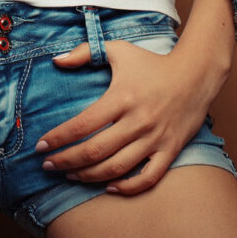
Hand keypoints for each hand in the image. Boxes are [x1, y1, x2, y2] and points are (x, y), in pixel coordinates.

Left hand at [35, 35, 230, 195]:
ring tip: (70, 174)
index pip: (83, 124)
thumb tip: (57, 60)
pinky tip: (109, 187)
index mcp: (122, 97)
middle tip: (48, 165)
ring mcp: (155, 139)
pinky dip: (128, 188)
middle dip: (66, 161)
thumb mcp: (119, 50)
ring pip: (116, 168)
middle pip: (95, 152)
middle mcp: (138, 121)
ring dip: (89, 176)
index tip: (41, 146)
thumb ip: (85, 52)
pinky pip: (148, 178)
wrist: (196, 75)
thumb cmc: (152, 63)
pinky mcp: (170, 150)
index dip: (59, 138)